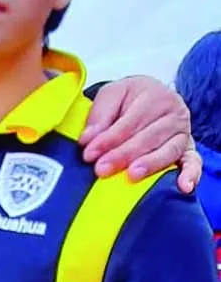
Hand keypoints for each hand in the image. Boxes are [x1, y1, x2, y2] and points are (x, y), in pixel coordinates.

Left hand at [79, 75, 199, 192]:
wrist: (151, 95)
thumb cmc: (129, 97)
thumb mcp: (111, 94)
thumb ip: (99, 116)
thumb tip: (87, 139)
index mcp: (154, 96)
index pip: (129, 122)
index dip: (108, 139)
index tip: (89, 154)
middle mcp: (174, 113)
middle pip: (148, 137)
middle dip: (122, 155)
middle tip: (102, 169)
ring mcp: (184, 132)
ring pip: (168, 151)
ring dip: (149, 165)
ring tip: (131, 176)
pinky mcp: (190, 149)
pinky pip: (194, 163)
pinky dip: (191, 175)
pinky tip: (183, 187)